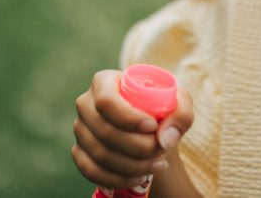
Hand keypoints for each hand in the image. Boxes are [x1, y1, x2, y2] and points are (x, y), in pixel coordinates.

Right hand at [72, 69, 194, 189]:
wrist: (150, 131)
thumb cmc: (160, 110)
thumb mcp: (178, 104)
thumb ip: (181, 113)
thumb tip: (165, 138)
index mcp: (104, 81)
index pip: (106, 100)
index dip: (128, 117)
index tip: (153, 127)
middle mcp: (86, 103)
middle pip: (104, 131)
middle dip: (137, 146)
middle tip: (161, 150)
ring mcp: (80, 129)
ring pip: (99, 154)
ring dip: (132, 165)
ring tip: (157, 164)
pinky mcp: (79, 152)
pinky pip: (92, 172)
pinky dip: (118, 179)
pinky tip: (139, 177)